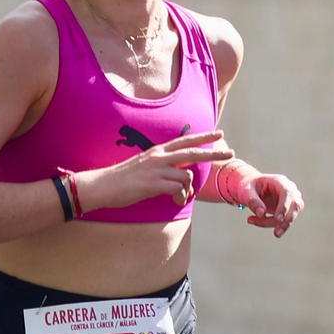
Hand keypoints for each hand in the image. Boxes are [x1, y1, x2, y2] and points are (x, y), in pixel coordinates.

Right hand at [84, 129, 233, 209]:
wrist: (103, 186)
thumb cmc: (124, 179)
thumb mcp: (145, 165)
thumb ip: (163, 166)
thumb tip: (181, 175)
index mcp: (158, 151)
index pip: (185, 140)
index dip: (203, 137)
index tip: (218, 133)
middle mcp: (159, 157)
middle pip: (193, 152)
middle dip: (214, 152)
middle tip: (230, 152)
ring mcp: (157, 169)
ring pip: (187, 175)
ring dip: (188, 189)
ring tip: (178, 196)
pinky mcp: (154, 183)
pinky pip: (179, 189)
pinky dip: (180, 197)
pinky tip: (173, 200)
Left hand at [227, 168, 303, 237]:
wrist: (251, 189)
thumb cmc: (248, 187)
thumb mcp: (246, 192)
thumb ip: (253, 201)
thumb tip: (262, 213)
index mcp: (279, 181)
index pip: (288, 193)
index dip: (284, 206)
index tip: (278, 219)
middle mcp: (290, 190)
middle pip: (295, 205)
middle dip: (286, 221)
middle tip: (276, 234)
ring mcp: (292, 200)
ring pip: (291, 215)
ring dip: (277, 225)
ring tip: (252, 221)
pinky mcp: (289, 210)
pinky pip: (285, 221)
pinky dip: (272, 224)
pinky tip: (256, 221)